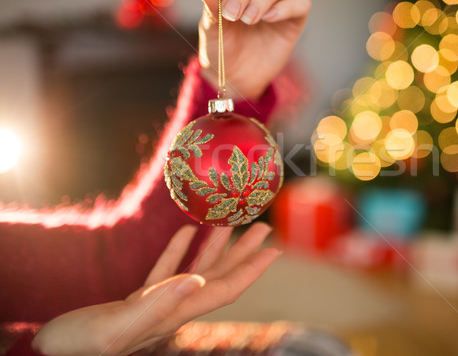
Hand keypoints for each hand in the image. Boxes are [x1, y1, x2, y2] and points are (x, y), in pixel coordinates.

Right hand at [32, 223, 278, 355]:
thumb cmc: (78, 348)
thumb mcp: (116, 328)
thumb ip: (157, 304)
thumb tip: (196, 279)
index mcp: (173, 313)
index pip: (224, 289)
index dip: (251, 269)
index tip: (272, 250)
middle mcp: (171, 307)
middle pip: (218, 276)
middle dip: (242, 252)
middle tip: (261, 226)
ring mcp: (155, 304)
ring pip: (195, 270)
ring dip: (214, 246)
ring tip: (227, 220)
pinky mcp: (135, 301)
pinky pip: (166, 270)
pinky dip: (179, 250)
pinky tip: (186, 232)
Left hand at [197, 0, 310, 99]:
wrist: (234, 78)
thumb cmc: (221, 49)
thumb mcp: (211, 30)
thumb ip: (210, 8)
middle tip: (233, 13)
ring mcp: (278, 2)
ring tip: (249, 19)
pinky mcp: (294, 21)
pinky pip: (301, 3)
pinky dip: (286, 7)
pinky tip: (268, 19)